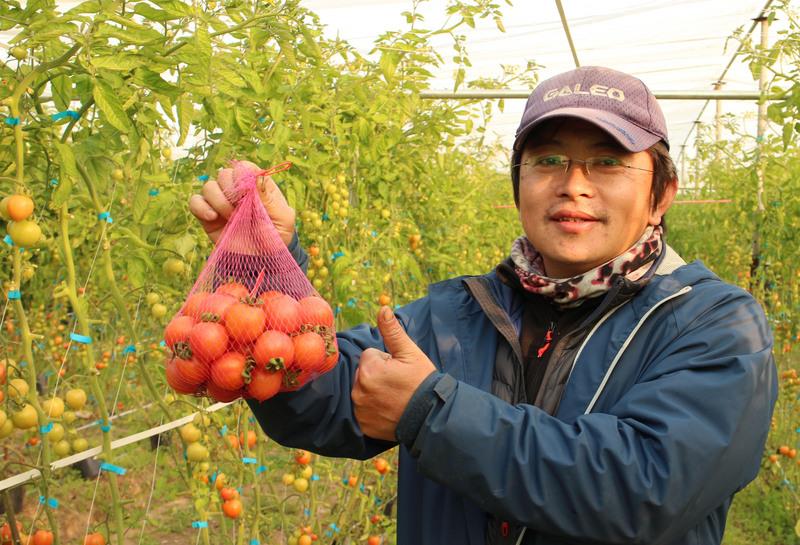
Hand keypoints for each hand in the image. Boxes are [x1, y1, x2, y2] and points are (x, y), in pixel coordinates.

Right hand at [188, 160, 295, 245]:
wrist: (262, 262)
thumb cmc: (276, 239)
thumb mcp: (282, 218)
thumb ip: (269, 197)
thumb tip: (256, 175)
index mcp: (258, 188)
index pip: (245, 168)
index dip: (242, 175)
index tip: (247, 192)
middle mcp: (238, 192)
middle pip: (224, 174)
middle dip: (230, 190)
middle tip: (239, 209)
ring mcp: (221, 203)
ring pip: (208, 186)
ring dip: (218, 200)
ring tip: (230, 218)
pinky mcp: (208, 216)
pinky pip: (195, 202)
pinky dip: (200, 207)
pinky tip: (213, 218)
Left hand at [352, 306, 436, 440]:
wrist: (432, 416)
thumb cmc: (422, 382)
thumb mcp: (410, 353)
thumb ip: (392, 331)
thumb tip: (383, 308)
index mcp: (369, 369)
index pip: (370, 356)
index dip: (386, 361)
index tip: (399, 371)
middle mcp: (359, 389)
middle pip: (364, 373)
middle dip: (378, 375)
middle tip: (398, 384)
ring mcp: (360, 409)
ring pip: (363, 390)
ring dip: (374, 391)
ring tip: (395, 397)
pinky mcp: (363, 425)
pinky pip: (363, 410)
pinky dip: (373, 410)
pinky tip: (388, 410)